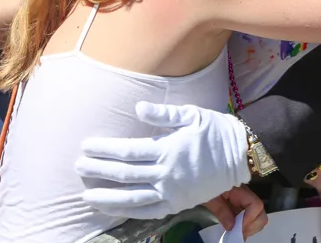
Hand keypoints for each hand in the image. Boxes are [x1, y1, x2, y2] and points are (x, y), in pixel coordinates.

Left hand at [76, 102, 250, 219]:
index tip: (86, 146)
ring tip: (87, 196)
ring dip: (107, 197)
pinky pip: (149, 211)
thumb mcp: (191, 114)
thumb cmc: (215, 130)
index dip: (105, 149)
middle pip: (125, 174)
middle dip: (99, 170)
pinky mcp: (178, 203)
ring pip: (132, 197)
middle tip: (79, 167)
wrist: (241, 154)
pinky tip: (114, 209)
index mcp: (168, 149)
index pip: (128, 151)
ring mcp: (171, 191)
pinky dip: (129, 212)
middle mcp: (166, 173)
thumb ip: (163, 114)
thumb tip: (137, 107)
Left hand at [203, 186, 266, 238]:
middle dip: (252, 226)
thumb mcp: (211, 199)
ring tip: (237, 232)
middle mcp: (248, 196)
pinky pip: (252, 218)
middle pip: (261, 213)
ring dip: (250, 227)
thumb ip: (221, 211)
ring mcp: (247, 201)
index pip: (256, 205)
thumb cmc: (207, 186)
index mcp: (241, 191)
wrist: (205, 180)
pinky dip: (247, 226)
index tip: (237, 228)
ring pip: (259, 217)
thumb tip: (231, 227)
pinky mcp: (244, 206)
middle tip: (238, 233)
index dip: (249, 219)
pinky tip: (237, 229)